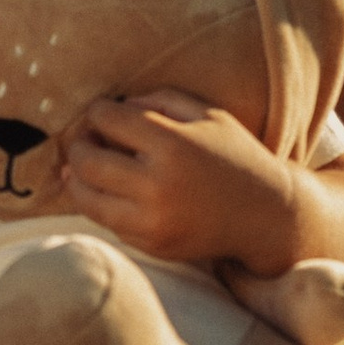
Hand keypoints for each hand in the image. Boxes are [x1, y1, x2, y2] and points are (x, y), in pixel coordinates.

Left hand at [64, 89, 297, 271]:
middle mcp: (158, 185)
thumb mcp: (207, 115)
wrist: (265, 216)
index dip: (97, 111)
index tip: (101, 112)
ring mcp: (153, 221)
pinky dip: (102, 204)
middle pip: (86, 161)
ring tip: (85, 167)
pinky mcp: (151, 244)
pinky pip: (107, 221)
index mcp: (173, 145)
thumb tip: (115, 106)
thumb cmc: (235, 156)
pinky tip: (111, 191)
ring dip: (77, 178)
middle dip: (79, 144)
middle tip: (87, 139)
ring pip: (86, 198)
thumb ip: (160, 100)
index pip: (108, 120)